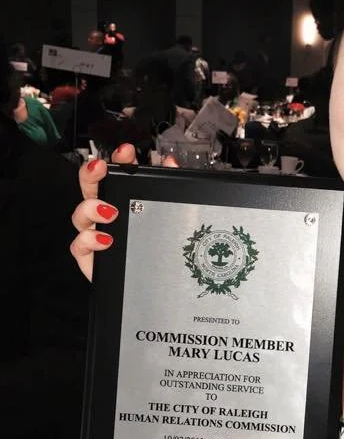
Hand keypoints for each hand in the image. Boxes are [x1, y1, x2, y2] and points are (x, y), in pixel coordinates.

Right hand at [70, 143, 177, 280]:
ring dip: (91, 208)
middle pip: (89, 188)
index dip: (118, 161)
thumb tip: (170, 163)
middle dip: (91, 174)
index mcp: (122, 200)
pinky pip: (79, 244)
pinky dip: (89, 239)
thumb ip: (167, 190)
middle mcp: (104, 215)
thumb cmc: (151, 249)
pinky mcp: (89, 256)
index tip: (126, 152)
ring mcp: (94, 234)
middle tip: (101, 168)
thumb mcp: (165, 215)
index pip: (116, 174)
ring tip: (109, 210)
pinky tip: (105, 239)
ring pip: (79, 214)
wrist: (148, 286)